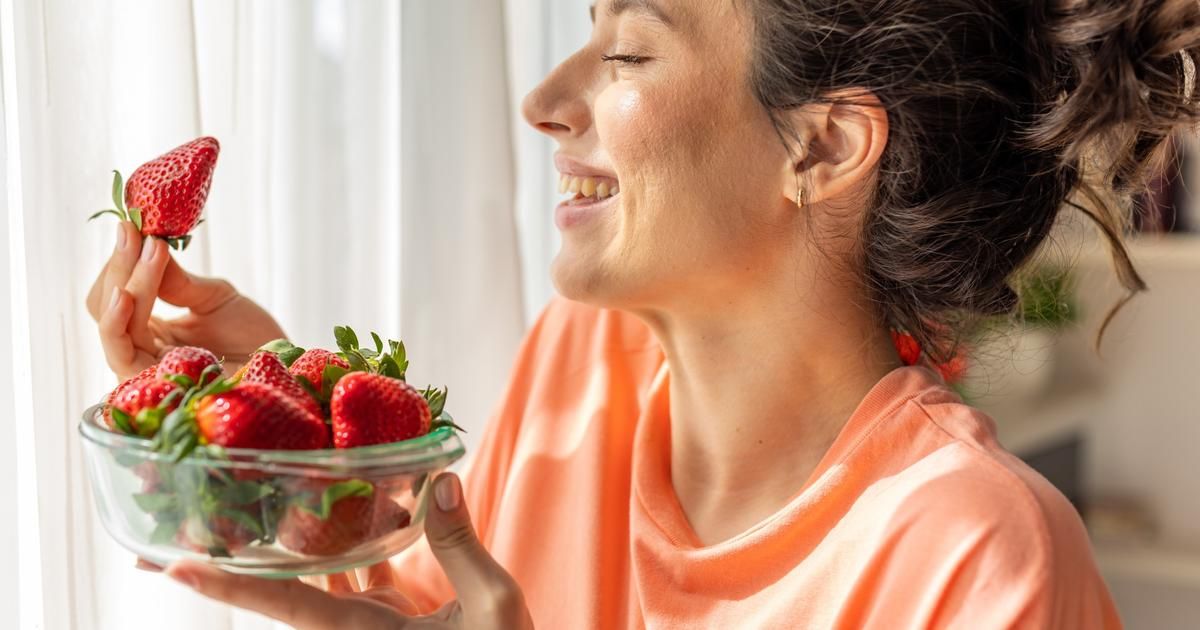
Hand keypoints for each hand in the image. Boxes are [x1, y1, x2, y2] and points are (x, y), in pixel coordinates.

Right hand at [87, 222, 285, 379]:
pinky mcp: (155, 387)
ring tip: (140, 251)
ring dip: (126, 285)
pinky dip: (119, 323)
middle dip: (121, 267)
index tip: (131, 225)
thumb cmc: (252, 336)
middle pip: (106, 308)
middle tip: (134, 234)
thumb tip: (145, 245)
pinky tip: (126, 295)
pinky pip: (123, 357)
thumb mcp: (214, 298)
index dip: (122, 261)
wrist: (284, 366)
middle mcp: (142, 351)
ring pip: (113, 328)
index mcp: (151, 329)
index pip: (117, 293)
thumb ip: (177, 281)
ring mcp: (146, 371)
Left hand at [162, 473, 533, 629]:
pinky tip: (339, 502)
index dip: (231, 586)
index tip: (177, 567)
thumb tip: (438, 479)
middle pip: (278, 592)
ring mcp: (366, 622)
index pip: (288, 605)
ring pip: (310, 577)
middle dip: (225, 568)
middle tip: (165, 542)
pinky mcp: (388, 614)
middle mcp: (352, 629)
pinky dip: (342, 538)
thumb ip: (461, 544)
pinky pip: (352, 571)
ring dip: (275, 547)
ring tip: (231, 512)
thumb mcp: (494, 606)